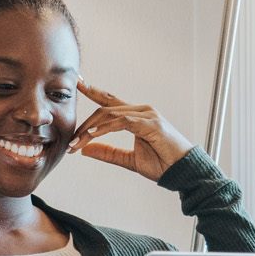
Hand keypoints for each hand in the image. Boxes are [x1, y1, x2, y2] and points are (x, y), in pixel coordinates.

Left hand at [68, 80, 193, 180]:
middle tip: (70, 141)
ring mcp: (147, 115)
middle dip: (85, 124)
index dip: (93, 91)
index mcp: (137, 116)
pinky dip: (104, 128)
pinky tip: (92, 136)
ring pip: (110, 114)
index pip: (110, 100)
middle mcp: (142, 110)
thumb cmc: (163, 165)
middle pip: (105, 108)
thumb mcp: (129, 159)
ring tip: (77, 144)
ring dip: (90, 130)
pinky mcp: (151, 123)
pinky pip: (121, 122)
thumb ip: (108, 153)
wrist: (184, 173)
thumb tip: (86, 149)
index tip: (77, 83)